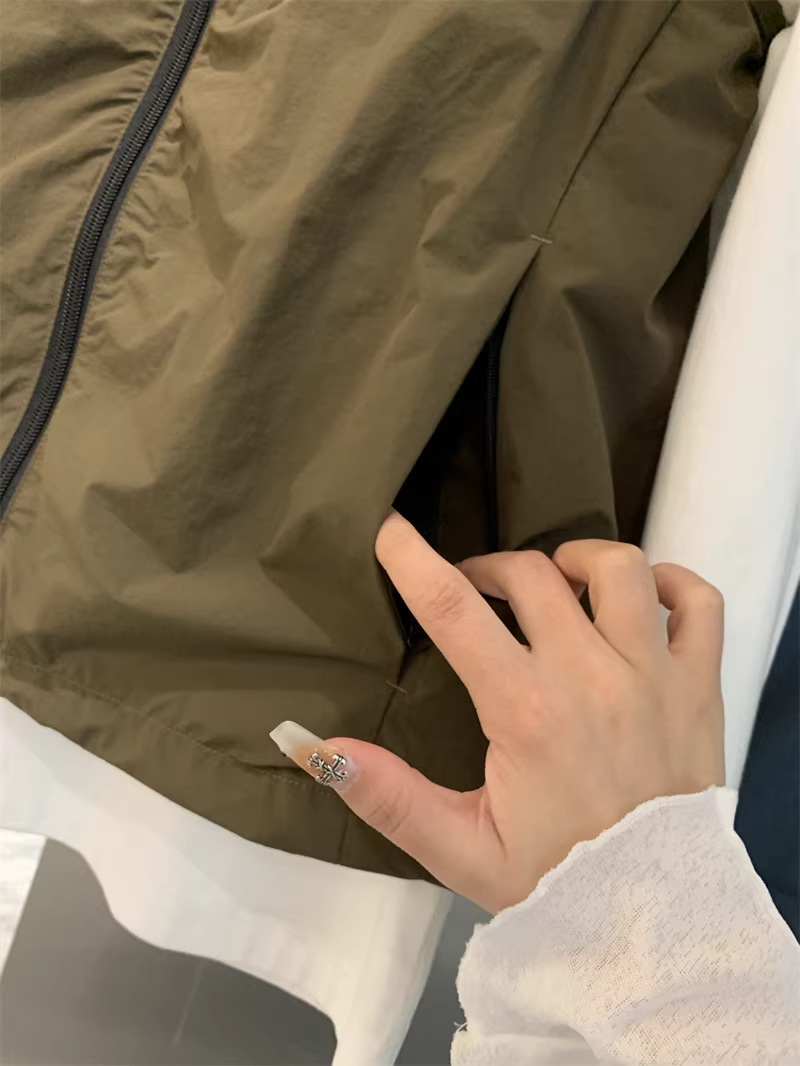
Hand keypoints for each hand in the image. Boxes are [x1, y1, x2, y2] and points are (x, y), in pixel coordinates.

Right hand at [271, 512, 724, 913]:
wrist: (655, 923)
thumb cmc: (554, 882)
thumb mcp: (459, 849)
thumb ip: (386, 796)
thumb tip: (313, 746)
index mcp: (526, 712)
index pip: (456, 611)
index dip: (415, 560)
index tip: (391, 528)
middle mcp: (591, 678)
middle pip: (531, 575)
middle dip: (489, 568)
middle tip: (476, 590)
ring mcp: (654, 675)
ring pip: (618, 569)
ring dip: (576, 560)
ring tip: (555, 581)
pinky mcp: (700, 685)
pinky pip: (698, 601)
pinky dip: (672, 581)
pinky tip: (642, 596)